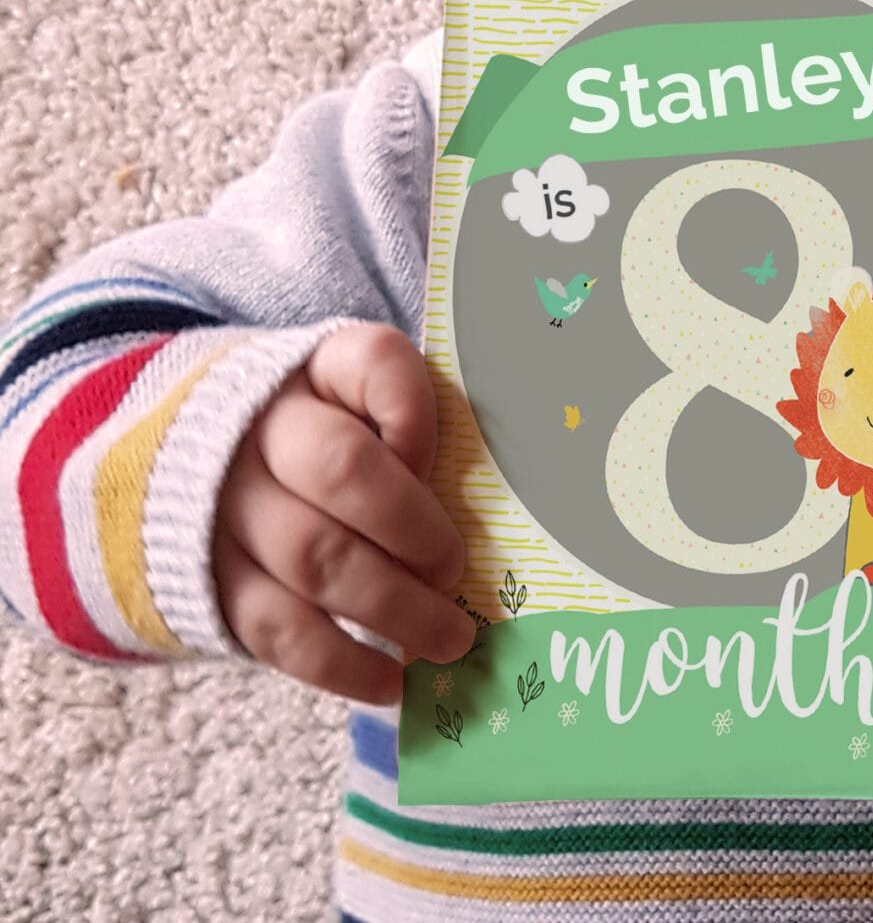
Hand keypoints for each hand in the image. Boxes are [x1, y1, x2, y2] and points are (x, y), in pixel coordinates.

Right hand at [214, 323, 473, 702]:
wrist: (196, 458)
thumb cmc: (324, 430)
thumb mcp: (370, 402)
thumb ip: (422, 427)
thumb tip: (501, 493)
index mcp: (323, 367)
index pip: (376, 364)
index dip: (415, 413)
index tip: (436, 459)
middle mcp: (267, 427)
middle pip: (342, 471)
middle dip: (414, 530)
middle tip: (457, 571)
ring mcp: (228, 503)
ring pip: (312, 557)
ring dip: (391, 607)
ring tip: (450, 641)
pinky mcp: (209, 578)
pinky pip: (275, 629)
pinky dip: (340, 664)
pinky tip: (390, 683)